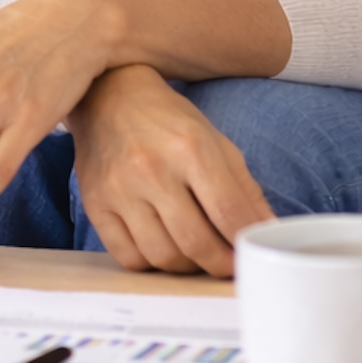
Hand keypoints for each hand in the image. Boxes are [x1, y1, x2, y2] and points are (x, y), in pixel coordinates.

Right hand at [67, 66, 272, 276]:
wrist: (107, 95)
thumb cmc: (167, 120)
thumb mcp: (214, 141)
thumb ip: (244, 188)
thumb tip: (267, 231)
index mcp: (190, 147)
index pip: (229, 214)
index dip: (246, 243)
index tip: (252, 255)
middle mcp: (152, 169)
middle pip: (196, 243)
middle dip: (220, 264)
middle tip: (227, 265)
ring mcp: (119, 189)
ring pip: (162, 257)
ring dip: (187, 267)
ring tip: (196, 255)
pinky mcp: (94, 204)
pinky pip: (128, 257)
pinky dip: (151, 264)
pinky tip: (162, 247)